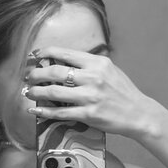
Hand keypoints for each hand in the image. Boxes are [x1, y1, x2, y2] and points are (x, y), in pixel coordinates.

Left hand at [24, 46, 154, 138]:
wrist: (139, 113)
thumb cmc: (123, 92)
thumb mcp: (110, 70)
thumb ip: (90, 65)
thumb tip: (65, 62)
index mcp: (98, 63)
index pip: (66, 54)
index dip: (46, 53)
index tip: (35, 55)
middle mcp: (93, 77)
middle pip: (56, 71)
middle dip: (37, 73)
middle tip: (29, 76)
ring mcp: (90, 96)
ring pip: (54, 91)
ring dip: (37, 91)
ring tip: (28, 92)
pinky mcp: (89, 114)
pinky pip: (61, 112)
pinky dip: (45, 111)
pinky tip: (36, 109)